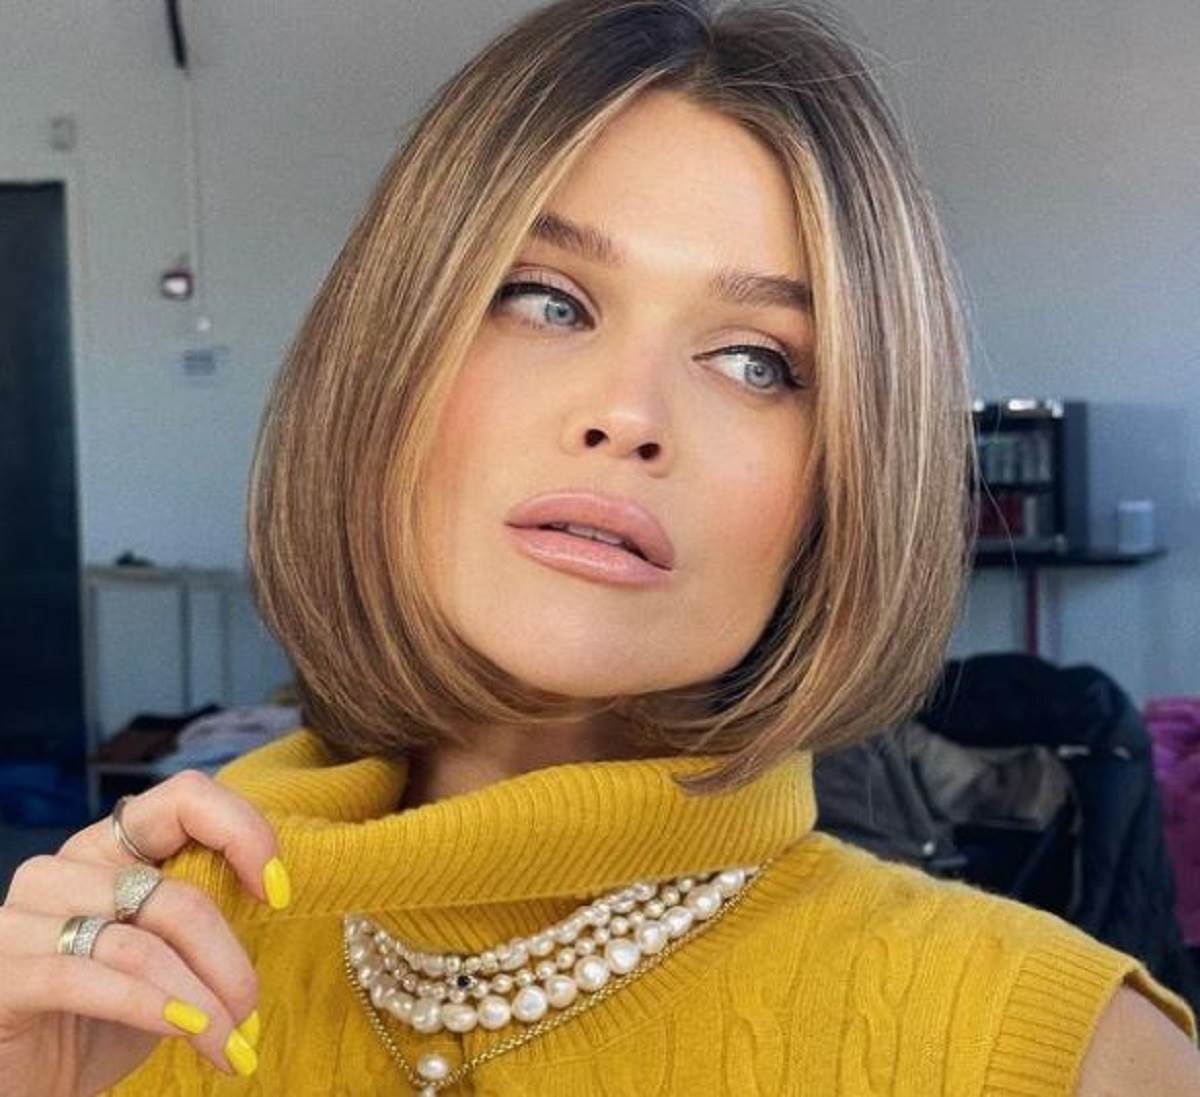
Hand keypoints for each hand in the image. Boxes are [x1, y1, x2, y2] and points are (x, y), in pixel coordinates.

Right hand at [0, 769, 290, 1095]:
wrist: (25, 1081)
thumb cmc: (103, 1015)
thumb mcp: (168, 957)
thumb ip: (204, 917)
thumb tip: (279, 897)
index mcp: (110, 847)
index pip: (186, 798)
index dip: (243, 832)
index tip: (279, 891)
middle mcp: (63, 869)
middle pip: (175, 894)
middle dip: (227, 960)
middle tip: (250, 1010)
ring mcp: (22, 918)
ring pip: (141, 944)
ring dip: (200, 1000)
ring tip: (230, 1041)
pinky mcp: (0, 974)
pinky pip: (88, 978)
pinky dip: (150, 1007)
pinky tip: (188, 1031)